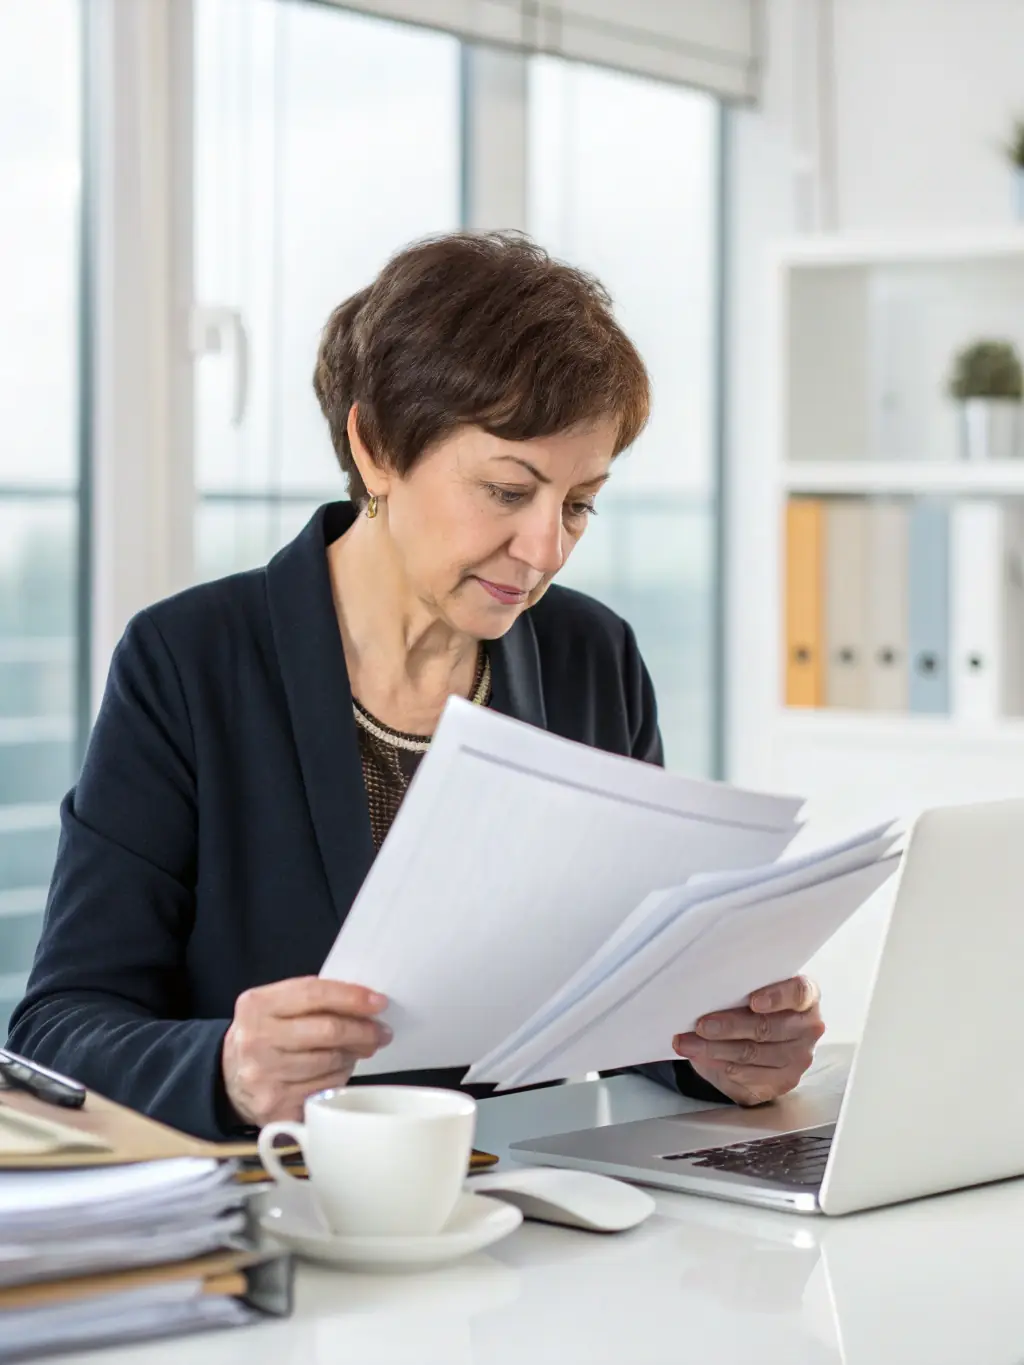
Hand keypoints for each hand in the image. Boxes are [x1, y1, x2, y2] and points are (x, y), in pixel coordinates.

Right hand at [222, 976, 391, 1127]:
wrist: (228, 1079)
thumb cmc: (264, 1036)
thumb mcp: (276, 1007)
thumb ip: (313, 1000)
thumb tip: (366, 1005)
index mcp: (256, 1006)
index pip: (313, 993)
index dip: (351, 997)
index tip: (378, 1002)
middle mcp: (256, 1041)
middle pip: (327, 1031)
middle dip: (363, 1030)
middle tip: (381, 1032)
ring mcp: (264, 1078)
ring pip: (330, 1063)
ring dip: (353, 1056)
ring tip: (357, 1051)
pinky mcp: (275, 1108)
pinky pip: (324, 1091)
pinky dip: (338, 1080)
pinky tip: (337, 1072)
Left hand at [672, 975, 823, 1106]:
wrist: (756, 1044)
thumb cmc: (750, 1009)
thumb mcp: (749, 993)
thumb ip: (739, 989)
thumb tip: (703, 990)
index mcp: (805, 998)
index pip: (798, 993)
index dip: (777, 996)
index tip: (753, 1001)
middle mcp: (808, 1027)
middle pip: (767, 1027)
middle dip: (729, 1026)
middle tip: (701, 1024)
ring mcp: (798, 1057)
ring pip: (752, 1053)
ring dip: (714, 1048)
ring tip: (687, 1042)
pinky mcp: (783, 1081)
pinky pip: (747, 1075)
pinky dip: (718, 1064)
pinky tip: (700, 1056)